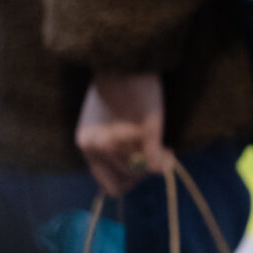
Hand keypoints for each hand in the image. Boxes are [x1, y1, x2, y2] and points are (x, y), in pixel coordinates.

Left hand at [75, 71, 170, 200]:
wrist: (124, 61)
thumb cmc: (118, 89)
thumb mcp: (103, 125)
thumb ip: (105, 154)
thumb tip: (106, 192)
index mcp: (85, 144)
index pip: (107, 186)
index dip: (125, 182)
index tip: (136, 167)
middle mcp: (95, 146)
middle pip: (127, 180)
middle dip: (140, 170)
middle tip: (150, 150)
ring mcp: (116, 141)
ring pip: (140, 170)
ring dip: (152, 156)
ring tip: (153, 136)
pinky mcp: (141, 132)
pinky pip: (153, 162)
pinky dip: (163, 160)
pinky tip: (167, 149)